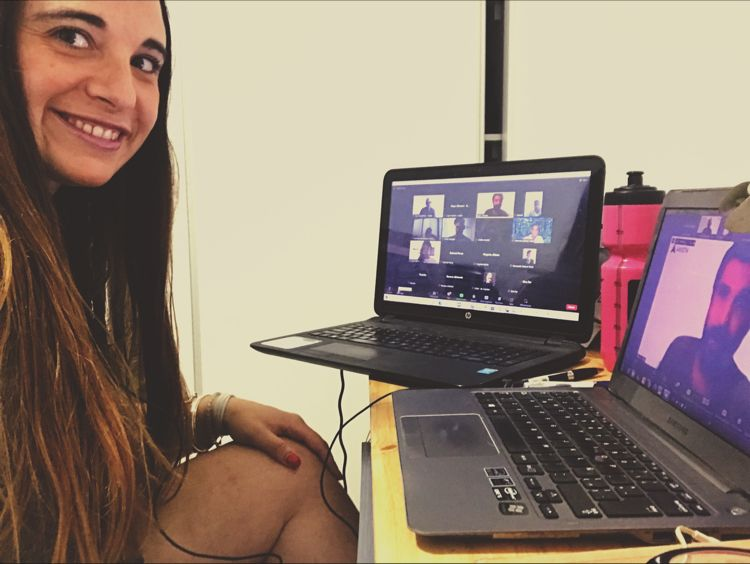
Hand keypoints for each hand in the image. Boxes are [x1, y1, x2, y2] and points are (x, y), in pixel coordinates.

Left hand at [223, 398, 342, 478]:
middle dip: (328, 459)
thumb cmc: (243, 420)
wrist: (230, 411)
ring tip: (324, 472)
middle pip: (317, 442)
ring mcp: (289, 425)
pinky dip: (308, 452)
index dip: (328, 459)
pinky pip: (301, 442)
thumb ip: (278, 449)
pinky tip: (306, 462)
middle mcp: (294, 422)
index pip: (317, 443)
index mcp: (293, 423)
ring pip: (310, 442)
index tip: (335, 474)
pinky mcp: (282, 429)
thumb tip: (296, 462)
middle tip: (335, 477)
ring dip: (319, 456)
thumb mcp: (259, 436)